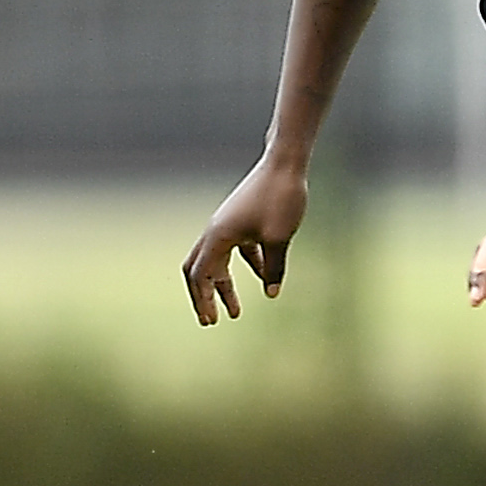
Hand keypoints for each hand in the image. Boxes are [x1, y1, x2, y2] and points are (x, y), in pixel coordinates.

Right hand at [183, 156, 309, 324]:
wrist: (286, 164)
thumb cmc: (281, 199)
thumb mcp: (280, 239)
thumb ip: (274, 268)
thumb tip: (272, 293)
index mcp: (218, 237)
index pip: (200, 276)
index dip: (203, 300)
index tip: (210, 321)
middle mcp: (216, 230)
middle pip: (200, 269)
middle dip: (204, 296)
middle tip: (211, 320)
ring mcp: (228, 224)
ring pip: (219, 260)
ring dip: (224, 285)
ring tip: (235, 311)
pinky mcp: (243, 219)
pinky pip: (238, 249)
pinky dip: (247, 265)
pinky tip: (265, 277)